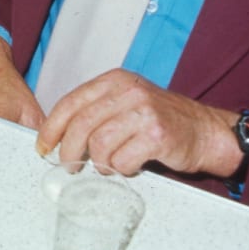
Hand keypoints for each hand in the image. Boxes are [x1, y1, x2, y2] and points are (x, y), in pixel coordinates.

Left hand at [36, 68, 239, 177]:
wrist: (205, 131)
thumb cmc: (161, 120)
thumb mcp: (127, 103)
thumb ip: (97, 112)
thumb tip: (59, 136)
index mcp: (115, 80)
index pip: (71, 102)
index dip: (52, 127)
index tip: (43, 146)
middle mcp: (128, 92)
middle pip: (81, 124)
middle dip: (68, 151)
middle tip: (69, 166)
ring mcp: (144, 112)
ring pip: (100, 144)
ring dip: (100, 163)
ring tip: (109, 165)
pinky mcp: (157, 136)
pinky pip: (123, 160)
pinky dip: (122, 169)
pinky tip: (131, 165)